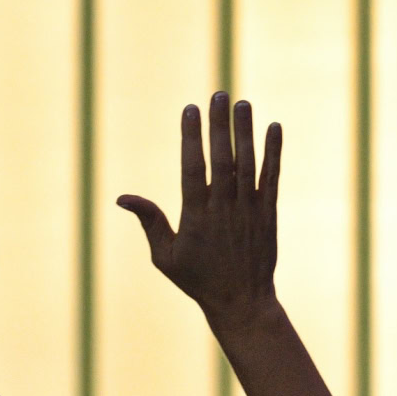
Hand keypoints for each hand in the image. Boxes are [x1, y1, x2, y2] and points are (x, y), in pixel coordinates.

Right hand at [118, 93, 282, 327]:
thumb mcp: (165, 256)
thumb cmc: (198, 279)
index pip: (193, 167)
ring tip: (242, 103)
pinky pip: (272, 178)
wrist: (242, 301)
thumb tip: (122, 198)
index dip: (191, 137)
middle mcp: (224, 208)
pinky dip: (274, 152)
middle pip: (222, 158)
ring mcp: (248, 209)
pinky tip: (274, 127)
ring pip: (248, 163)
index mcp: (196, 216)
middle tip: (218, 94)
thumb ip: (150, 222)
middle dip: (219, 125)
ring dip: (246, 132)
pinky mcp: (268, 213)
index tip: (190, 109)